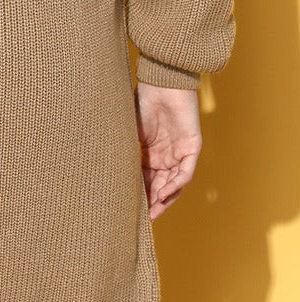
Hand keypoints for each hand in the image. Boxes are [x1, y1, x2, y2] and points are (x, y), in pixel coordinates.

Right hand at [133, 81, 201, 219]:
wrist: (162, 82)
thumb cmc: (143, 101)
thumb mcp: (131, 132)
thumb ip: (127, 152)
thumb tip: (110, 172)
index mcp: (151, 152)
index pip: (147, 179)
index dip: (141, 195)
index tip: (131, 211)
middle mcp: (166, 155)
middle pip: (161, 185)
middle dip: (154, 203)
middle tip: (145, 219)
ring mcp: (180, 152)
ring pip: (174, 183)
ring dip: (165, 198)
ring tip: (154, 212)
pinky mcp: (191, 148)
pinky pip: (185, 172)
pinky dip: (176, 184)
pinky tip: (164, 193)